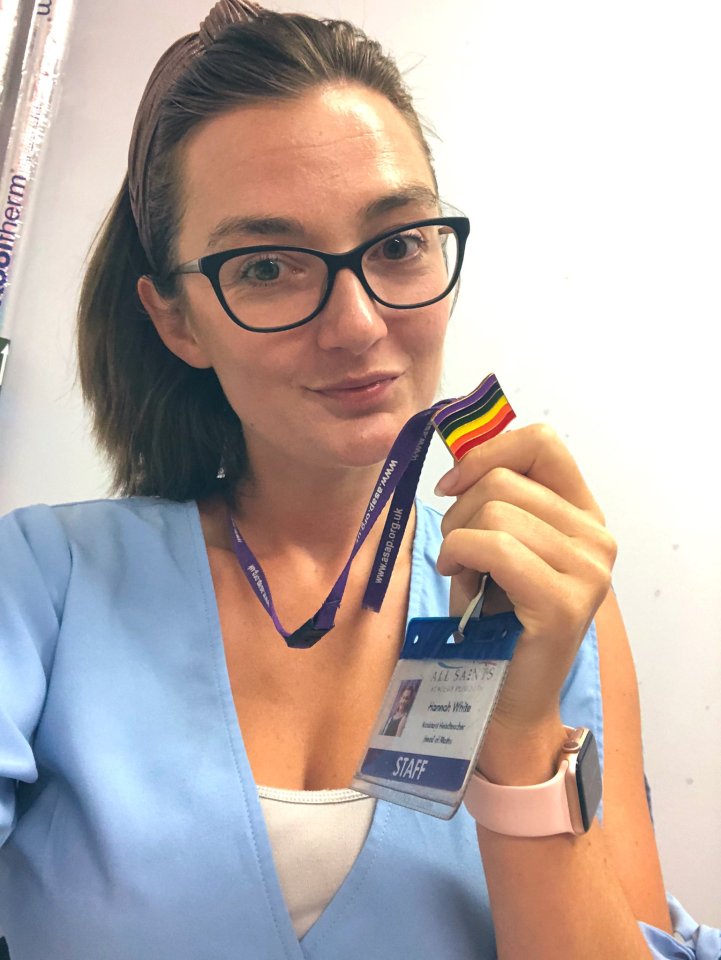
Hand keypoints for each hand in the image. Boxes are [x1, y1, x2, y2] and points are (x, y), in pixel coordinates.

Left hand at [435, 424, 615, 738]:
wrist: (506, 696)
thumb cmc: (495, 619)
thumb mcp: (498, 544)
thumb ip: (496, 499)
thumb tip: (460, 461)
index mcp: (583, 515)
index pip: (543, 443)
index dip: (487, 453)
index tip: (452, 485)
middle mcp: (597, 538)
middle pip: (504, 480)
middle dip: (458, 511)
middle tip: (456, 552)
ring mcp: (588, 571)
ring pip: (494, 512)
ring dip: (456, 540)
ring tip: (462, 575)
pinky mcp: (564, 603)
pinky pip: (493, 547)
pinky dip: (458, 556)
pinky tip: (456, 580)